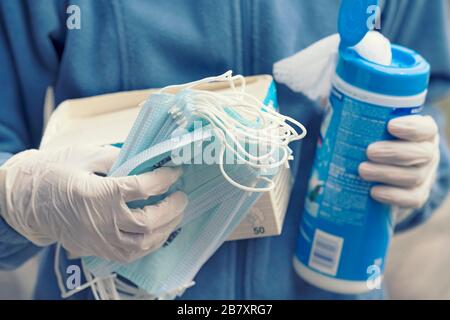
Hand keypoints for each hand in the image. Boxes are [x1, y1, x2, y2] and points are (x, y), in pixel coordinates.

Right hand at [0, 145, 187, 262]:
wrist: (27, 200)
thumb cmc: (55, 173)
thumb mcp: (85, 155)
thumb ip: (118, 158)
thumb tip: (146, 160)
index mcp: (97, 193)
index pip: (142, 189)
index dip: (163, 179)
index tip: (174, 172)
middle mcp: (101, 221)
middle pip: (147, 222)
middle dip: (171, 209)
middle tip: (182, 196)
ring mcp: (99, 239)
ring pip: (142, 243)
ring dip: (165, 229)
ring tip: (176, 213)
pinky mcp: (97, 249)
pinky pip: (131, 254)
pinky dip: (150, 243)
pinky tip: (159, 230)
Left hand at [359, 115, 438, 209]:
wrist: (389, 172)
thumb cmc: (377, 140)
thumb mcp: (372, 126)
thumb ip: (354, 112)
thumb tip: (322, 100)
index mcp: (421, 132)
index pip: (425, 128)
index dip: (412, 127)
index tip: (390, 125)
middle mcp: (427, 153)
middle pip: (420, 154)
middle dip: (394, 153)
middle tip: (369, 151)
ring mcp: (424, 176)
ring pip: (413, 176)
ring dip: (387, 174)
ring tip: (362, 170)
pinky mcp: (417, 195)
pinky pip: (412, 199)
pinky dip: (393, 196)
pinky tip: (375, 192)